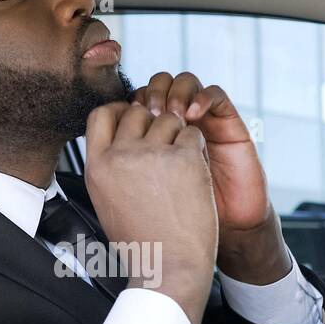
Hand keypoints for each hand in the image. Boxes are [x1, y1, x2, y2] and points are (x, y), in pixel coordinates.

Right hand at [84, 101, 216, 323]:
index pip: (101, 114)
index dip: (120, 111)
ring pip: (167, 119)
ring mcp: (152, 155)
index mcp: (97, 167)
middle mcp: (120, 157)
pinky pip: (192, 134)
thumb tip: (120, 139)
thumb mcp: (107, 201)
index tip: (134, 121)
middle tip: (163, 151)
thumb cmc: (143, 244)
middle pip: (136, 111)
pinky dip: (196, 148)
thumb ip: (109, 166)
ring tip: (179, 169)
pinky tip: (193, 173)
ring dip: (177, 136)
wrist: (169, 269)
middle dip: (153, 124)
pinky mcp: (184, 159)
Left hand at [133, 72, 289, 284]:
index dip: (129, 103)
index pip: (135, 100)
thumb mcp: (138, 191)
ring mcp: (201, 121)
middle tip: (152, 114)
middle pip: (157, 86)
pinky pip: (214, 94)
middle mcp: (174, 124)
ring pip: (183, 82)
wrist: (208, 241)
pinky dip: (202, 98)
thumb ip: (122, 165)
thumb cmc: (173, 223)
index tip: (126, 117)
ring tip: (174, 114)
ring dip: (175, 93)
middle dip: (152, 97)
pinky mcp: (227, 122)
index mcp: (149, 137)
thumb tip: (97, 147)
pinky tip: (194, 114)